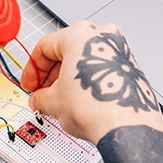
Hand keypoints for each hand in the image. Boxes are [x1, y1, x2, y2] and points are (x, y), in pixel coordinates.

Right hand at [20, 22, 162, 143]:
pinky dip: (88, 82)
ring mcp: (120, 51)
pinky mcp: (131, 67)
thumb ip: (40, 97)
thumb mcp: (53, 102)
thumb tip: (39, 99)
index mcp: (80, 34)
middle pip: (67, 51)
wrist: (126, 127)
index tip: (30, 84)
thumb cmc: (97, 108)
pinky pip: (102, 69)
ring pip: (85, 60)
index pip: (45, 46)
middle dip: (51, 75)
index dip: (32, 69)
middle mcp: (103, 36)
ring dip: (70, 79)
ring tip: (62, 101)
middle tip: (43, 93)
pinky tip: (82, 100)